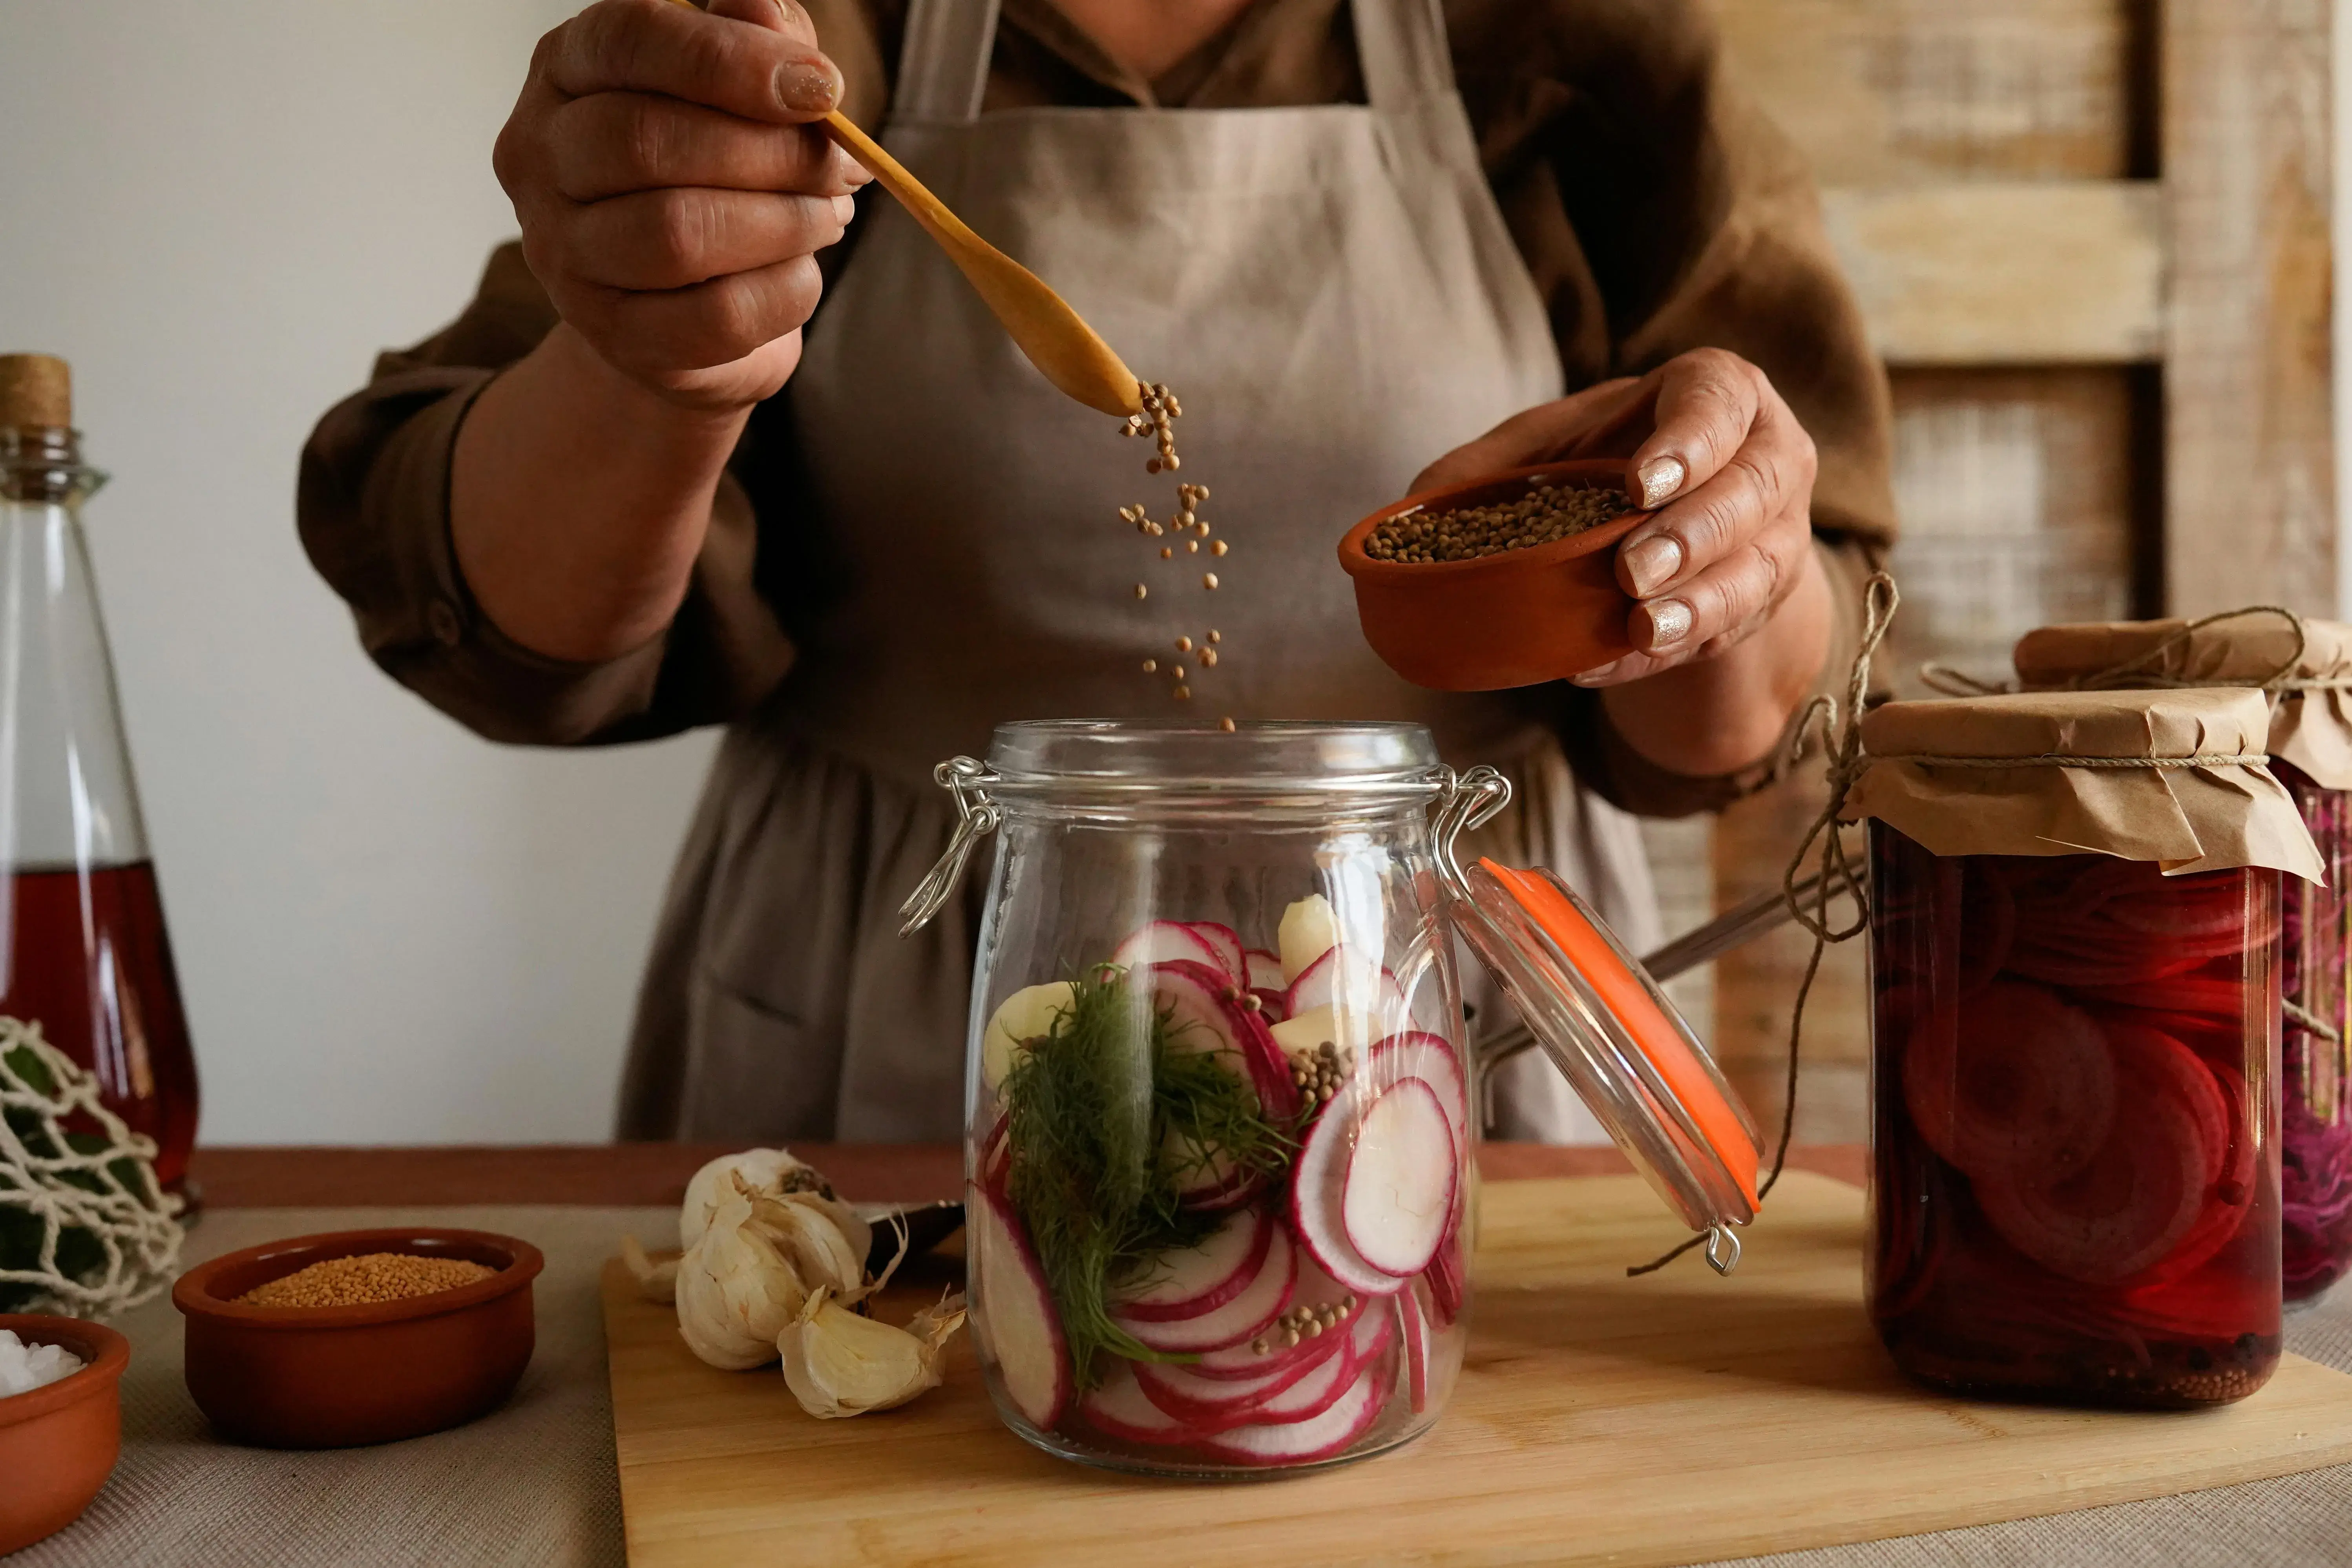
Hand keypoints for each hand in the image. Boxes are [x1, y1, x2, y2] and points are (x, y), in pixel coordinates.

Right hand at [493, 0, 869, 410]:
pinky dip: (783, 290)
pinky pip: (714, 317)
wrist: (690, 304)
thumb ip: (757, 35)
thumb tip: (770, 14)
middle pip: (647, 142)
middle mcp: (541, 159)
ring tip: (826, 215)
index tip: (822, 88)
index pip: (627, 41)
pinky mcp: (615, 337)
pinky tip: (802, 270)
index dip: (729, 60)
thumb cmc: (717, 172)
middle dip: (771, 153)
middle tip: (839, 165)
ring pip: (678, 234)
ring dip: (783, 222)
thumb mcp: (743, 88)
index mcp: (566, 70)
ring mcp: (565, 256)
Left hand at [1410, 349, 1823, 685]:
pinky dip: (1661, 656)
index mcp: (1718, 394)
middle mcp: (1767, 457)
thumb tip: (1409, 509)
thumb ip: (1484, 469)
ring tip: (1641, 628)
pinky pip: (1723, 633)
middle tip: (1633, 571)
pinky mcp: (1762, 600)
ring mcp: (1777, 533)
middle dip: (1693, 535)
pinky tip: (1608, 664)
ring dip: (1697, 606)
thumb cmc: (1605, 464)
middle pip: (1749, 493)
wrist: (1669, 519)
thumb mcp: (1545, 449)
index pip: (1719, 402)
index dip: (1689, 442)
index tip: (1643, 483)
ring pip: (1754, 571)